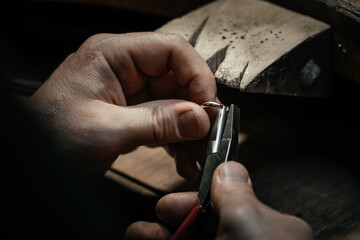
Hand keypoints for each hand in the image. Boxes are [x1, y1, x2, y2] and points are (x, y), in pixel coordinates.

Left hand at [29, 32, 215, 175]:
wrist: (29, 165)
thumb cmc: (48, 139)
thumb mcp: (105, 131)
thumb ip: (157, 123)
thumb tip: (199, 118)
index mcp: (112, 55)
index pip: (170, 50)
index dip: (197, 75)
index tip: (209, 106)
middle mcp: (122, 69)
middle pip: (176, 79)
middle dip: (195, 110)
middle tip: (207, 137)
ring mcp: (127, 93)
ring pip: (173, 103)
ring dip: (188, 130)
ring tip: (196, 156)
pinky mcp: (129, 114)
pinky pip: (162, 121)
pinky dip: (175, 139)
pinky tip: (182, 158)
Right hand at [124, 161, 312, 239]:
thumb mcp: (248, 223)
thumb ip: (236, 192)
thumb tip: (230, 167)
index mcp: (262, 230)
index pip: (222, 207)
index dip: (192, 204)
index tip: (168, 207)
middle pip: (199, 228)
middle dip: (168, 225)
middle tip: (147, 229)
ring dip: (157, 239)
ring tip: (137, 237)